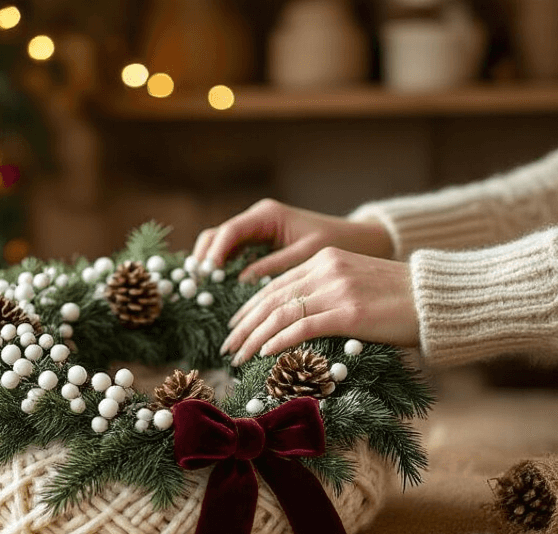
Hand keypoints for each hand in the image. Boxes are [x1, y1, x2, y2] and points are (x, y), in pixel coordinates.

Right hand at [191, 198, 393, 282]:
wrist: (360, 238)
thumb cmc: (339, 243)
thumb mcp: (307, 255)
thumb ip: (273, 265)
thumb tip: (240, 281)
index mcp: (268, 215)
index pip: (229, 232)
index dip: (214, 254)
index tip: (207, 276)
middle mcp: (258, 218)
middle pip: (217, 235)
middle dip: (205, 259)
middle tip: (198, 287)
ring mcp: (257, 230)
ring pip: (222, 245)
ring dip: (212, 267)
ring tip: (206, 293)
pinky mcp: (261, 243)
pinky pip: (235, 254)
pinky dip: (225, 270)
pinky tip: (222, 291)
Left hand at [220, 247, 419, 365]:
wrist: (436, 296)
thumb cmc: (399, 298)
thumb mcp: (356, 283)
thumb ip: (327, 293)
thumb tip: (296, 321)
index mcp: (324, 259)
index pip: (274, 284)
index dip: (250, 308)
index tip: (235, 327)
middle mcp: (325, 269)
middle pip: (270, 299)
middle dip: (244, 325)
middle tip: (227, 346)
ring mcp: (337, 290)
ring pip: (280, 314)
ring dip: (254, 338)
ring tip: (237, 357)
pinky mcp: (349, 312)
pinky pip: (302, 327)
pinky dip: (278, 341)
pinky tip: (263, 354)